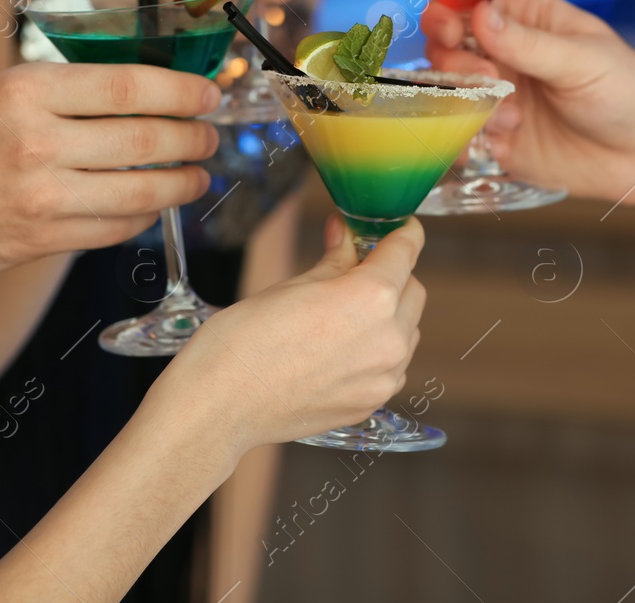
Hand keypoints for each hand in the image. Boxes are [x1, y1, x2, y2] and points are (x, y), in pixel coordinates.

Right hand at [0, 61, 221, 289]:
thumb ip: (63, 94)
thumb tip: (145, 95)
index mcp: (25, 91)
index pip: (127, 86)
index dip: (180, 91)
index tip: (208, 94)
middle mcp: (35, 141)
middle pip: (143, 140)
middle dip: (192, 138)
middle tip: (210, 136)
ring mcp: (38, 196)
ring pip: (138, 191)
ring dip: (180, 184)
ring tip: (197, 175)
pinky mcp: (38, 241)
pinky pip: (112, 230)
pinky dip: (143, 217)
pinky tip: (154, 206)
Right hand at [157, 216, 426, 452]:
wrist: (220, 405)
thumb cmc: (243, 341)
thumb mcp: (291, 285)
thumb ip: (334, 261)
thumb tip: (347, 237)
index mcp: (370, 297)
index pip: (407, 250)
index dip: (403, 232)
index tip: (399, 228)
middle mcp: (388, 338)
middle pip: (413, 291)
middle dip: (393, 276)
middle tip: (358, 271)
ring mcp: (384, 377)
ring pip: (407, 331)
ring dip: (389, 316)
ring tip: (344, 316)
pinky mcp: (371, 404)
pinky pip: (392, 367)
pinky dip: (378, 351)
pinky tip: (340, 349)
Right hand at [423, 0, 634, 203]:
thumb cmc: (628, 90)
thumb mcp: (581, 60)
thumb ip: (527, 42)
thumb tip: (478, 14)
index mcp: (522, 17)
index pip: (465, 5)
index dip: (446, 16)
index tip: (450, 32)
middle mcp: (500, 53)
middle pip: (443, 49)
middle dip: (455, 65)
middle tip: (488, 79)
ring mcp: (494, 97)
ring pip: (443, 94)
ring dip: (461, 104)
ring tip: (509, 118)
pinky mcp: (494, 138)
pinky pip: (455, 136)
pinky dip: (462, 140)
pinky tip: (500, 142)